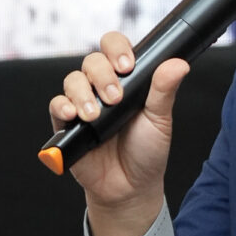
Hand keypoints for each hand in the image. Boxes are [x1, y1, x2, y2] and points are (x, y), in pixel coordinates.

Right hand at [48, 31, 189, 235]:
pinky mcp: (67, 124)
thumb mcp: (160, 120)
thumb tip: (178, 63)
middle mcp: (101, 87)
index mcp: (126, 80)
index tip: (127, 64)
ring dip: (83, 93)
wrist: (130, 187)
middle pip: (91, 61)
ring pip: (72, 80)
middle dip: (102, 75)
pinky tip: (74, 115)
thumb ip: (164, 90)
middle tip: (115, 98)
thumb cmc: (147, 151)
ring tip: (95, 115)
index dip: (116, 48)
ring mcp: (83, 104)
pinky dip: (62, 106)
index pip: (114, 48)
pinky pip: (56, 105)